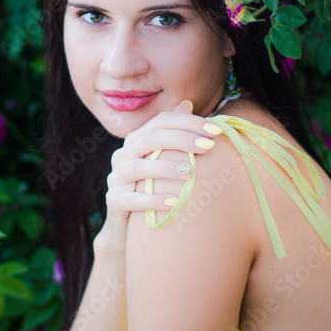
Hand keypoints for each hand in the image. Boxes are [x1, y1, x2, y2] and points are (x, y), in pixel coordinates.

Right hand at [95, 101, 221, 251]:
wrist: (129, 226)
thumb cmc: (154, 187)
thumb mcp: (165, 160)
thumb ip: (175, 134)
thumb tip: (187, 104)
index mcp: (138, 139)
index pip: (161, 121)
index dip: (188, 123)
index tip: (216, 131)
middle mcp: (124, 155)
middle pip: (149, 138)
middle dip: (181, 140)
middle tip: (208, 147)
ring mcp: (117, 178)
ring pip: (138, 167)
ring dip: (167, 168)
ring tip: (191, 173)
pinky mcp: (114, 202)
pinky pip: (132, 199)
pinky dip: (153, 199)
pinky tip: (174, 202)